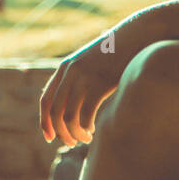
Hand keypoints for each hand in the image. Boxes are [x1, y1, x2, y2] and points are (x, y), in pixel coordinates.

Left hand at [37, 9, 162, 147]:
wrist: (135, 36)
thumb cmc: (115, 52)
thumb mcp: (91, 60)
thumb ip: (80, 75)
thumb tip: (73, 98)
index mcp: (64, 68)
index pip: (45, 100)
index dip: (44, 122)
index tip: (50, 138)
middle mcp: (70, 72)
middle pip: (55, 112)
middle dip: (61, 133)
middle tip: (71, 143)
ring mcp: (84, 77)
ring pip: (69, 116)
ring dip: (75, 133)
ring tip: (85, 138)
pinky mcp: (99, 83)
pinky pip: (86, 114)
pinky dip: (87, 127)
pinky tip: (94, 129)